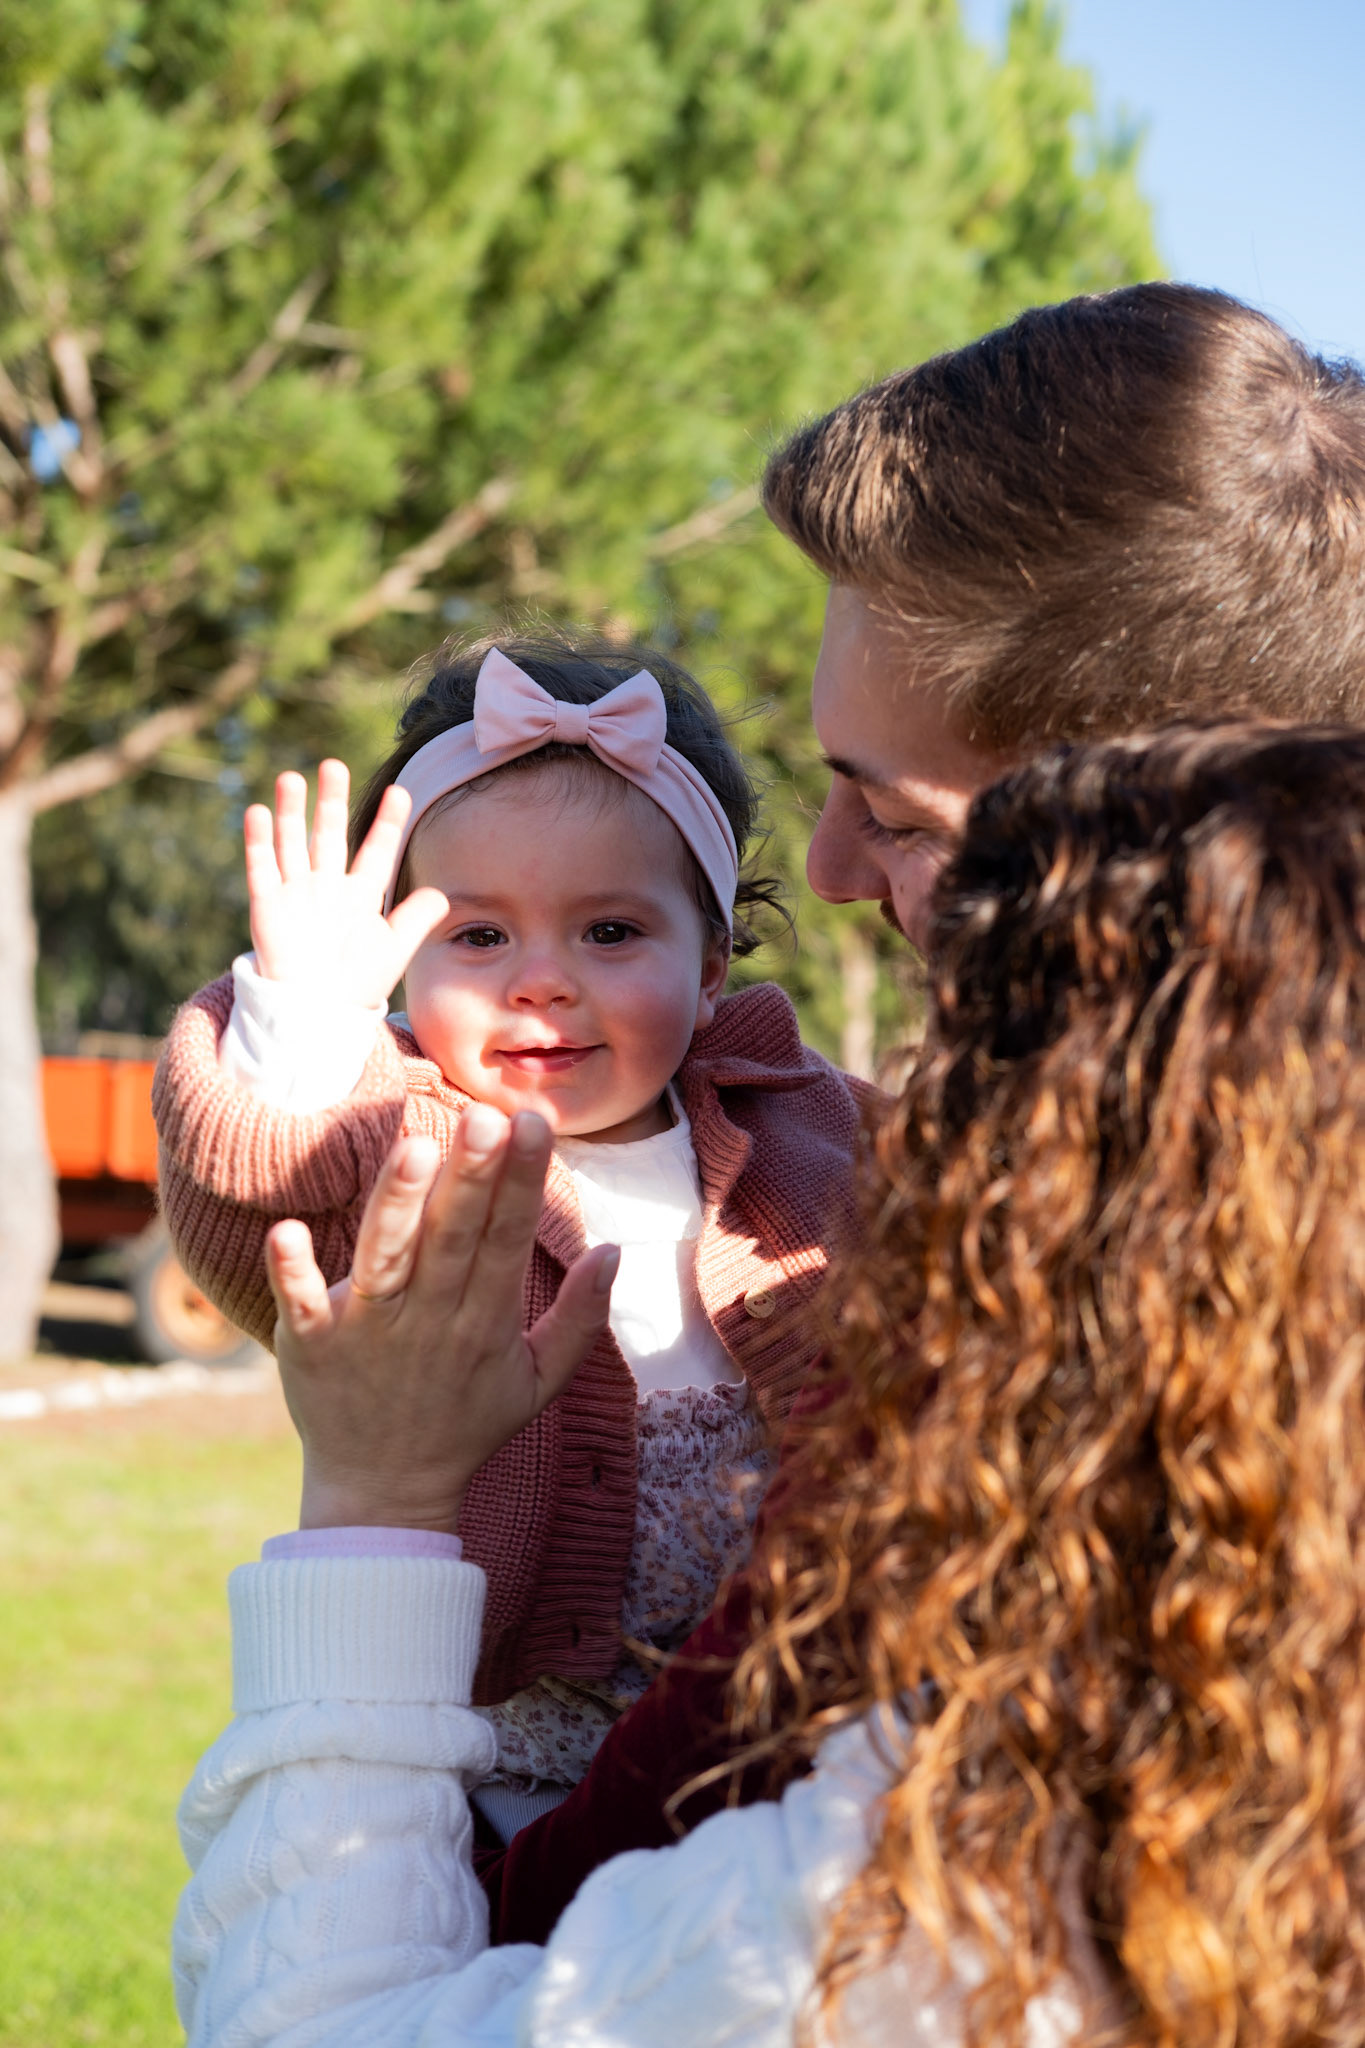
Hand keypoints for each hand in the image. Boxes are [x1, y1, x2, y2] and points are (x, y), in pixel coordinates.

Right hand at [244, 758, 448, 1008]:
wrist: (315, 1013)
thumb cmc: (356, 984)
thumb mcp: (394, 950)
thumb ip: (416, 919)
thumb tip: (442, 892)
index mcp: (360, 895)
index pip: (376, 850)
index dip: (388, 822)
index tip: (401, 792)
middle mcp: (328, 886)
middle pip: (330, 834)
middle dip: (332, 801)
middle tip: (334, 766)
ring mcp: (296, 892)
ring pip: (293, 842)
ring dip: (292, 811)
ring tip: (293, 778)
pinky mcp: (267, 905)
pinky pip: (262, 867)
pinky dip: (259, 841)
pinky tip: (260, 812)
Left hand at [263, 1105, 618, 1532]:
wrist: (385, 1494)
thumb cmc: (466, 1423)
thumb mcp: (539, 1381)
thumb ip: (580, 1318)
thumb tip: (612, 1249)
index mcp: (485, 1322)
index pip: (507, 1240)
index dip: (522, 1182)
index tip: (533, 1123)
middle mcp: (429, 1320)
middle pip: (453, 1238)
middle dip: (472, 1177)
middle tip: (485, 1117)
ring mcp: (368, 1332)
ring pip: (386, 1260)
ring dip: (397, 1206)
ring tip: (414, 1148)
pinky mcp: (312, 1346)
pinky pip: (299, 1305)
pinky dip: (293, 1273)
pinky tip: (286, 1232)